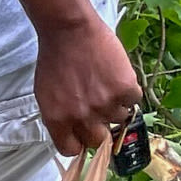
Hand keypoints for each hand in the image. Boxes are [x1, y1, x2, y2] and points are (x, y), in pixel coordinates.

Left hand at [34, 19, 140, 154]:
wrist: (69, 31)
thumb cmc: (55, 60)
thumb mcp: (46, 95)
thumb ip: (60, 118)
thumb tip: (75, 136)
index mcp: (57, 120)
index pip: (71, 150)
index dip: (79, 141)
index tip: (83, 133)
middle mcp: (81, 116)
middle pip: (98, 140)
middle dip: (99, 127)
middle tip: (99, 110)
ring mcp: (105, 104)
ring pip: (119, 119)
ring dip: (115, 105)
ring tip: (105, 84)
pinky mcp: (125, 89)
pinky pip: (134, 100)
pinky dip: (129, 91)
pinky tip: (116, 76)